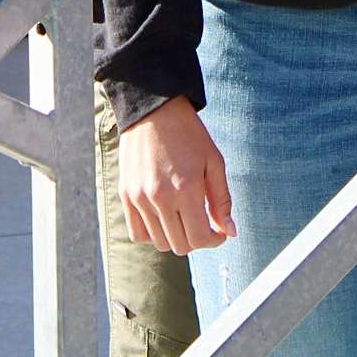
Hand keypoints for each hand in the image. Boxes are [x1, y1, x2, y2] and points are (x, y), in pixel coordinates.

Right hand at [118, 96, 234, 255]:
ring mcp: (140, 198)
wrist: (153, 110)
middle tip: (202, 221)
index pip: (199, 239)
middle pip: (180, 246)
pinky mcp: (126, 195)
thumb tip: (230, 232)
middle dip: (197, 239)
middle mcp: (160, 197)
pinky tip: (163, 218)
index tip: (218, 231)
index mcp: (186, 188)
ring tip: (182, 217)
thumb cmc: (189, 134)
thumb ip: (222, 200)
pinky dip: (153, 234)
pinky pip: (138, 234)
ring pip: (160, 243)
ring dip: (176, 237)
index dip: (214, 241)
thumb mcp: (214, 161)